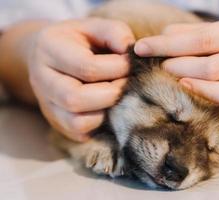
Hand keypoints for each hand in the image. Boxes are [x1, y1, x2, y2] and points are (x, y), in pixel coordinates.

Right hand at [26, 18, 134, 141]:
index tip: (132, 64)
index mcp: (49, 48)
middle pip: (75, 99)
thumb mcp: (97, 26)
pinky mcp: (57, 122)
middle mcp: (41, 79)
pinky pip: (80, 133)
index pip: (87, 67)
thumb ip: (115, 33)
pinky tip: (109, 107)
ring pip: (77, 122)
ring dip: (106, 112)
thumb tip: (132, 52)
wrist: (53, 56)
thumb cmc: (81, 40)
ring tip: (119, 96)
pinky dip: (100, 124)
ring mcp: (46, 104)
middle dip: (112, 93)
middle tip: (129, 84)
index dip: (118, 68)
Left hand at [134, 16, 218, 137]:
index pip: (203, 38)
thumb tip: (160, 40)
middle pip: (215, 67)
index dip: (168, 45)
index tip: (141, 49)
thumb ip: (190, 34)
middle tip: (159, 71)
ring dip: (205, 93)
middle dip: (180, 69)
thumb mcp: (216, 33)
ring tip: (181, 87)